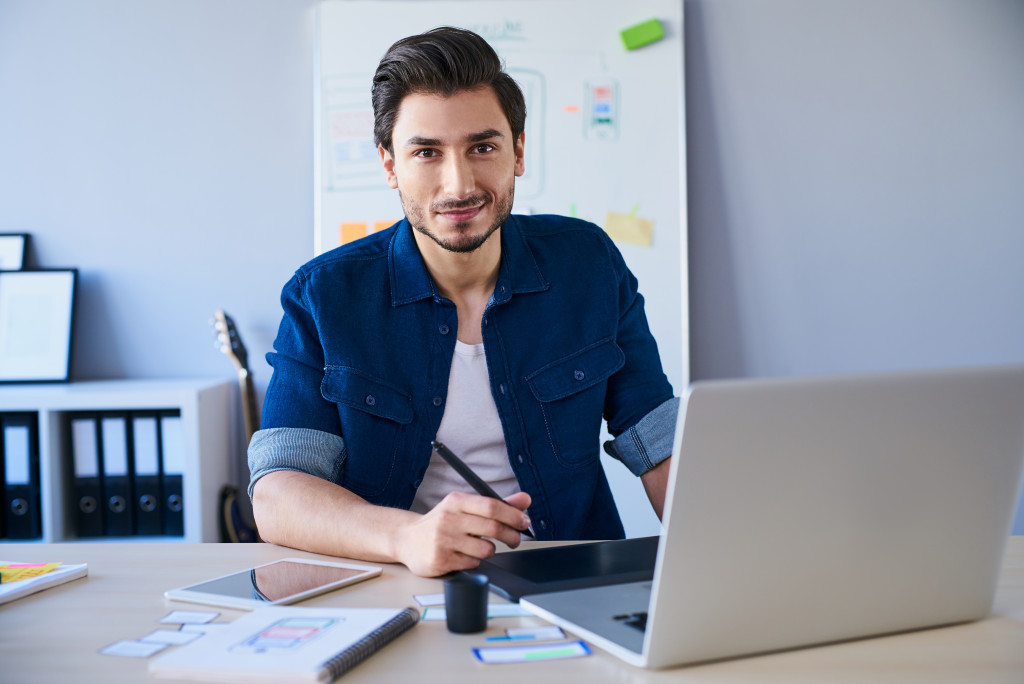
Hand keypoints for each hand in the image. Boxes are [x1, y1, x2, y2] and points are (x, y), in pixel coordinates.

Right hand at [394, 491, 531, 576]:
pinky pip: (472, 563)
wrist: (407, 538)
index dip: (513, 515)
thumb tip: (524, 499)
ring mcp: (443, 540)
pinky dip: (475, 560)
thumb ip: (495, 504)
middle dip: (511, 536)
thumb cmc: (441, 522)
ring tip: (481, 546)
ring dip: (490, 550)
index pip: (492, 506)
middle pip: (492, 528)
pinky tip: (464, 555)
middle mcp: (448, 518)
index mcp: (456, 501)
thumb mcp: (464, 507)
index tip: (524, 522)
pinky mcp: (440, 560)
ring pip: (485, 549)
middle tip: (515, 539)